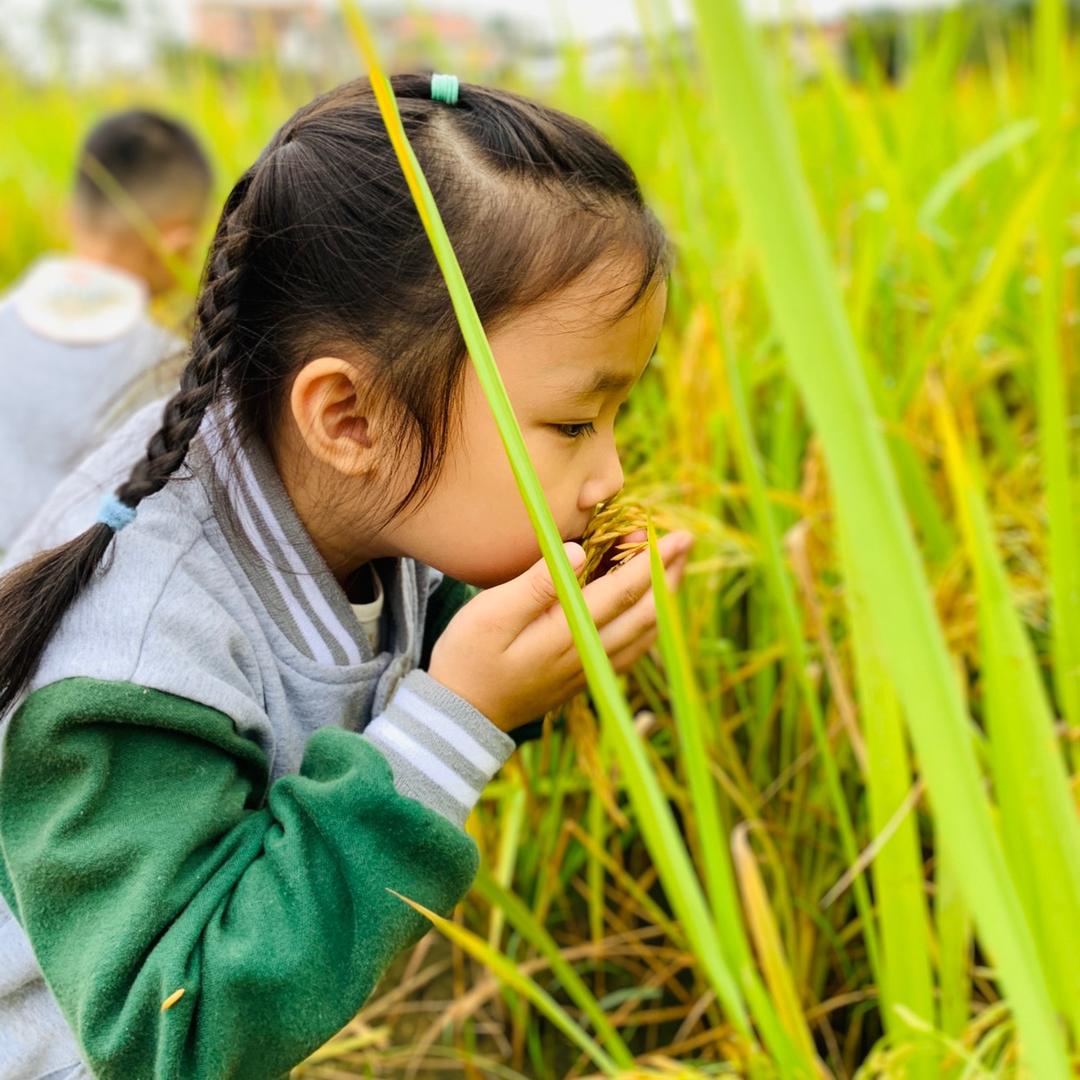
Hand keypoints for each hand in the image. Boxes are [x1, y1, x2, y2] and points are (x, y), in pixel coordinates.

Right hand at [427, 531, 693, 732]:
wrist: (463, 717)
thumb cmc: (469, 658)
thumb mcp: (491, 615)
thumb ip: (536, 584)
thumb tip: (579, 551)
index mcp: (570, 633)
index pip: (626, 591)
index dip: (654, 561)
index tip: (677, 536)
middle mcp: (591, 654)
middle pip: (648, 612)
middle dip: (670, 574)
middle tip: (685, 541)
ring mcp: (592, 669)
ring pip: (646, 632)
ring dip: (663, 596)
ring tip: (671, 565)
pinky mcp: (586, 677)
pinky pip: (633, 648)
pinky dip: (649, 622)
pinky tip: (648, 608)